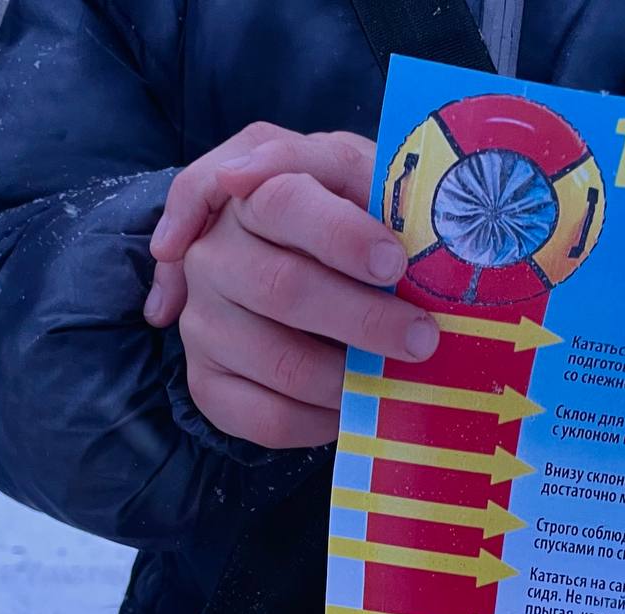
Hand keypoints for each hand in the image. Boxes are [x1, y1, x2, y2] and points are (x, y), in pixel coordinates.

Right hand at [164, 128, 438, 447]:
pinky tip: (353, 405)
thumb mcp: (354, 180)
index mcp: (251, 197)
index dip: (341, 236)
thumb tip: (388, 213)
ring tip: (395, 376)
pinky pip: (267, 418)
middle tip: (421, 338)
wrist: (290, 272)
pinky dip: (322, 421)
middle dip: (364, 318)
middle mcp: (214, 258)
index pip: (283, 203)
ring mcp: (202, 323)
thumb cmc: (341, 219)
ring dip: (350, 376)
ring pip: (280, 362)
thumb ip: (367, 181)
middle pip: (283, 288)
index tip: (394, 264)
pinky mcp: (206, 382)